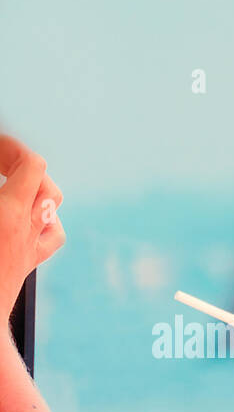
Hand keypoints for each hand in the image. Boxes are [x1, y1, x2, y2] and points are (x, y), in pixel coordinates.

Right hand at [0, 136, 64, 315]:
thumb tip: (4, 189)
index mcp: (8, 214)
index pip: (32, 165)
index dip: (12, 147)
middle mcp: (27, 229)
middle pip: (44, 182)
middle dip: (20, 163)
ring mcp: (29, 247)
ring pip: (50, 209)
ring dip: (33, 189)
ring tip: (7, 181)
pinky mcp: (27, 264)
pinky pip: (49, 235)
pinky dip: (41, 219)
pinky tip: (24, 216)